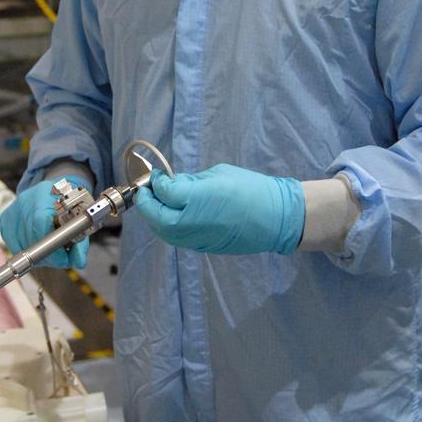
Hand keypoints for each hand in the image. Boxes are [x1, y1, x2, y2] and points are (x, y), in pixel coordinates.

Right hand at [0, 177, 88, 269]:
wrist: (51, 192)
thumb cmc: (67, 205)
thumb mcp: (79, 219)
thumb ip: (80, 241)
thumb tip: (79, 261)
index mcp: (44, 194)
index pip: (40, 222)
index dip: (51, 245)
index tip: (62, 258)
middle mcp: (24, 200)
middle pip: (31, 237)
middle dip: (49, 255)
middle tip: (60, 256)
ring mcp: (12, 211)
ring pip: (22, 246)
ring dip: (39, 255)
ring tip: (51, 247)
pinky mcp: (4, 221)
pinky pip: (15, 246)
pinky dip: (28, 250)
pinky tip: (38, 244)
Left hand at [135, 164, 304, 254]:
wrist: (275, 218)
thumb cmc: (250, 189)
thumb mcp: (218, 174)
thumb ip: (191, 181)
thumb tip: (172, 183)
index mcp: (196, 198)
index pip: (164, 192)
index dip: (156, 182)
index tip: (157, 175)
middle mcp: (192, 222)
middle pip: (156, 216)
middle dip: (147, 203)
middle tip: (146, 191)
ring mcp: (196, 239)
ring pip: (163, 231)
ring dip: (154, 217)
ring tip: (156, 203)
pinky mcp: (202, 247)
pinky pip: (176, 238)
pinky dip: (167, 227)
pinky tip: (171, 215)